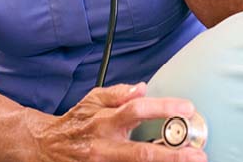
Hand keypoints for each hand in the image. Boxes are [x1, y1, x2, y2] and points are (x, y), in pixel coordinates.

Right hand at [29, 82, 206, 161]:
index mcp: (104, 121)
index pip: (136, 111)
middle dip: (172, 156)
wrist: (45, 146)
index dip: (163, 108)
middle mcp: (104, 146)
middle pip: (141, 153)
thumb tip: (142, 88)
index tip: (187, 108)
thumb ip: (117, 93)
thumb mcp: (92, 99)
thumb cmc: (76, 121)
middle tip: (197, 155)